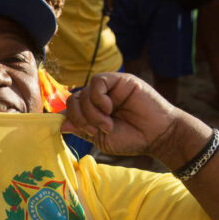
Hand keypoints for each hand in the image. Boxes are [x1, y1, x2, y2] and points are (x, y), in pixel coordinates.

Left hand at [61, 73, 177, 157]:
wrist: (157, 135)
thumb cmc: (132, 139)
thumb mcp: (101, 139)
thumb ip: (82, 129)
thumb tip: (61, 123)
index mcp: (92, 112)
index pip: (70, 109)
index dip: (70, 119)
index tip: (84, 131)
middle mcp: (98, 99)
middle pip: (74, 100)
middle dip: (81, 118)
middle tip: (96, 130)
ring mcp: (108, 88)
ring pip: (84, 92)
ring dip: (91, 112)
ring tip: (108, 124)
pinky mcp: (119, 80)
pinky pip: (97, 81)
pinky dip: (98, 97)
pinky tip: (109, 108)